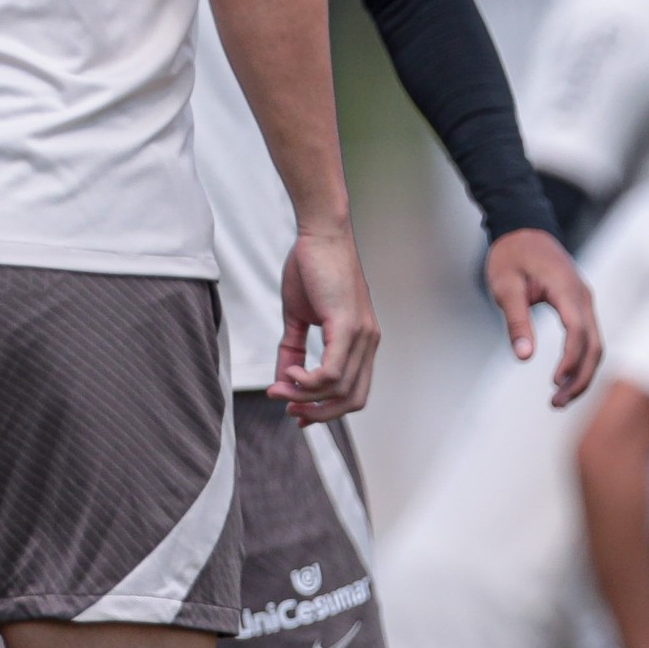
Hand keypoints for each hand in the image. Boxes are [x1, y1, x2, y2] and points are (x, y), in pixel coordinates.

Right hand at [273, 227, 380, 422]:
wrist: (319, 233)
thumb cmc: (311, 268)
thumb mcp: (298, 316)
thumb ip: (293, 350)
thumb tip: (282, 380)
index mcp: (362, 341)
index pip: (355, 391)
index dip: (328, 410)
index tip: (298, 412)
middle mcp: (368, 341)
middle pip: (353, 400)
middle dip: (319, 414)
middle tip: (289, 410)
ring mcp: (361, 334)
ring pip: (340, 389)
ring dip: (304, 397)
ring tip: (280, 389)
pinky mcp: (348, 325)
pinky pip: (333, 372)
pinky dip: (308, 381)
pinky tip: (290, 373)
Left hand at [486, 228, 601, 406]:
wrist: (523, 229)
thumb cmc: (511, 255)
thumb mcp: (505, 287)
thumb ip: (516, 321)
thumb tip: (524, 357)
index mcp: (566, 289)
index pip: (577, 330)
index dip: (570, 359)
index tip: (554, 382)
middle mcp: (582, 296)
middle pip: (593, 344)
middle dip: (579, 377)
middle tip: (555, 402)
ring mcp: (584, 301)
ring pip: (594, 344)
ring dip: (581, 373)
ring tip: (558, 398)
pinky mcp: (580, 306)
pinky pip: (588, 337)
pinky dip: (580, 360)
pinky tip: (564, 377)